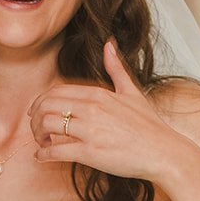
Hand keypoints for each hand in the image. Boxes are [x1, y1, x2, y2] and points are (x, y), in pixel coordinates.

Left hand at [29, 40, 184, 180]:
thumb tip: (109, 44)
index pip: (55, 92)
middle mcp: (91, 109)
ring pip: (47, 126)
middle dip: (34, 118)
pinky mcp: (90, 153)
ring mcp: (90, 131)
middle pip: (45, 106)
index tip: (37, 112)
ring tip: (41, 142)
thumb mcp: (132, 92)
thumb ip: (116, 68)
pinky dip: (43, 154)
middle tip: (36, 128)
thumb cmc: (149, 125)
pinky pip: (55, 151)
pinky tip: (41, 157)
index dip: (40, 102)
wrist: (165, 152)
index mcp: (98, 94)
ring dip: (37, 135)